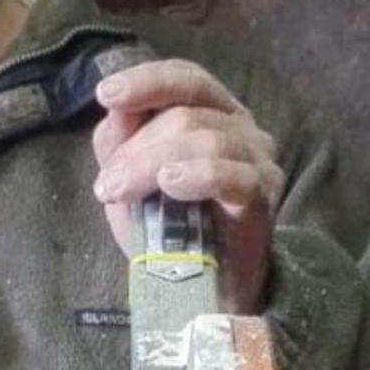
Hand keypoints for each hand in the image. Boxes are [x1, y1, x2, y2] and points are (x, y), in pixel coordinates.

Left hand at [93, 59, 283, 314]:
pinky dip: (196, 175)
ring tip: (120, 193)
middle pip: (186, 113)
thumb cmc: (170, 232)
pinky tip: (170, 185)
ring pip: (204, 138)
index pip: (186, 79)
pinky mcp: (263, 196)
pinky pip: (230, 174)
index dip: (147, 80)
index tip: (106, 95)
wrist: (202, 291)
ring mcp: (258, 160)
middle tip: (107, 185)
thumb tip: (114, 111)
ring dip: (150, 164)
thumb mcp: (131, 184)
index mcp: (214, 114)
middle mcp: (242, 128)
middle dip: (136, 146)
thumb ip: (121, 144)